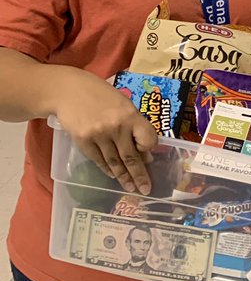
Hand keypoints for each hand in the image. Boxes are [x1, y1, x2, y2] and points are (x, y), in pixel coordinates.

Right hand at [53, 67, 158, 193]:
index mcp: (130, 115)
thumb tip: (144, 152)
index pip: (148, 139)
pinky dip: (107, 169)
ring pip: (114, 162)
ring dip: (123, 177)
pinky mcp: (83, 142)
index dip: (149, 148)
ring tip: (130, 188)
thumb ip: (133, 125)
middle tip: (145, 189)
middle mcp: (117, 127)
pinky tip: (112, 176)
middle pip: (131, 157)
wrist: (70, 90)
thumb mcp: (122, 104)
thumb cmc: (101, 95)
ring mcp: (99, 135)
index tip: (149, 154)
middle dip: (139, 175)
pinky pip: (99, 160)